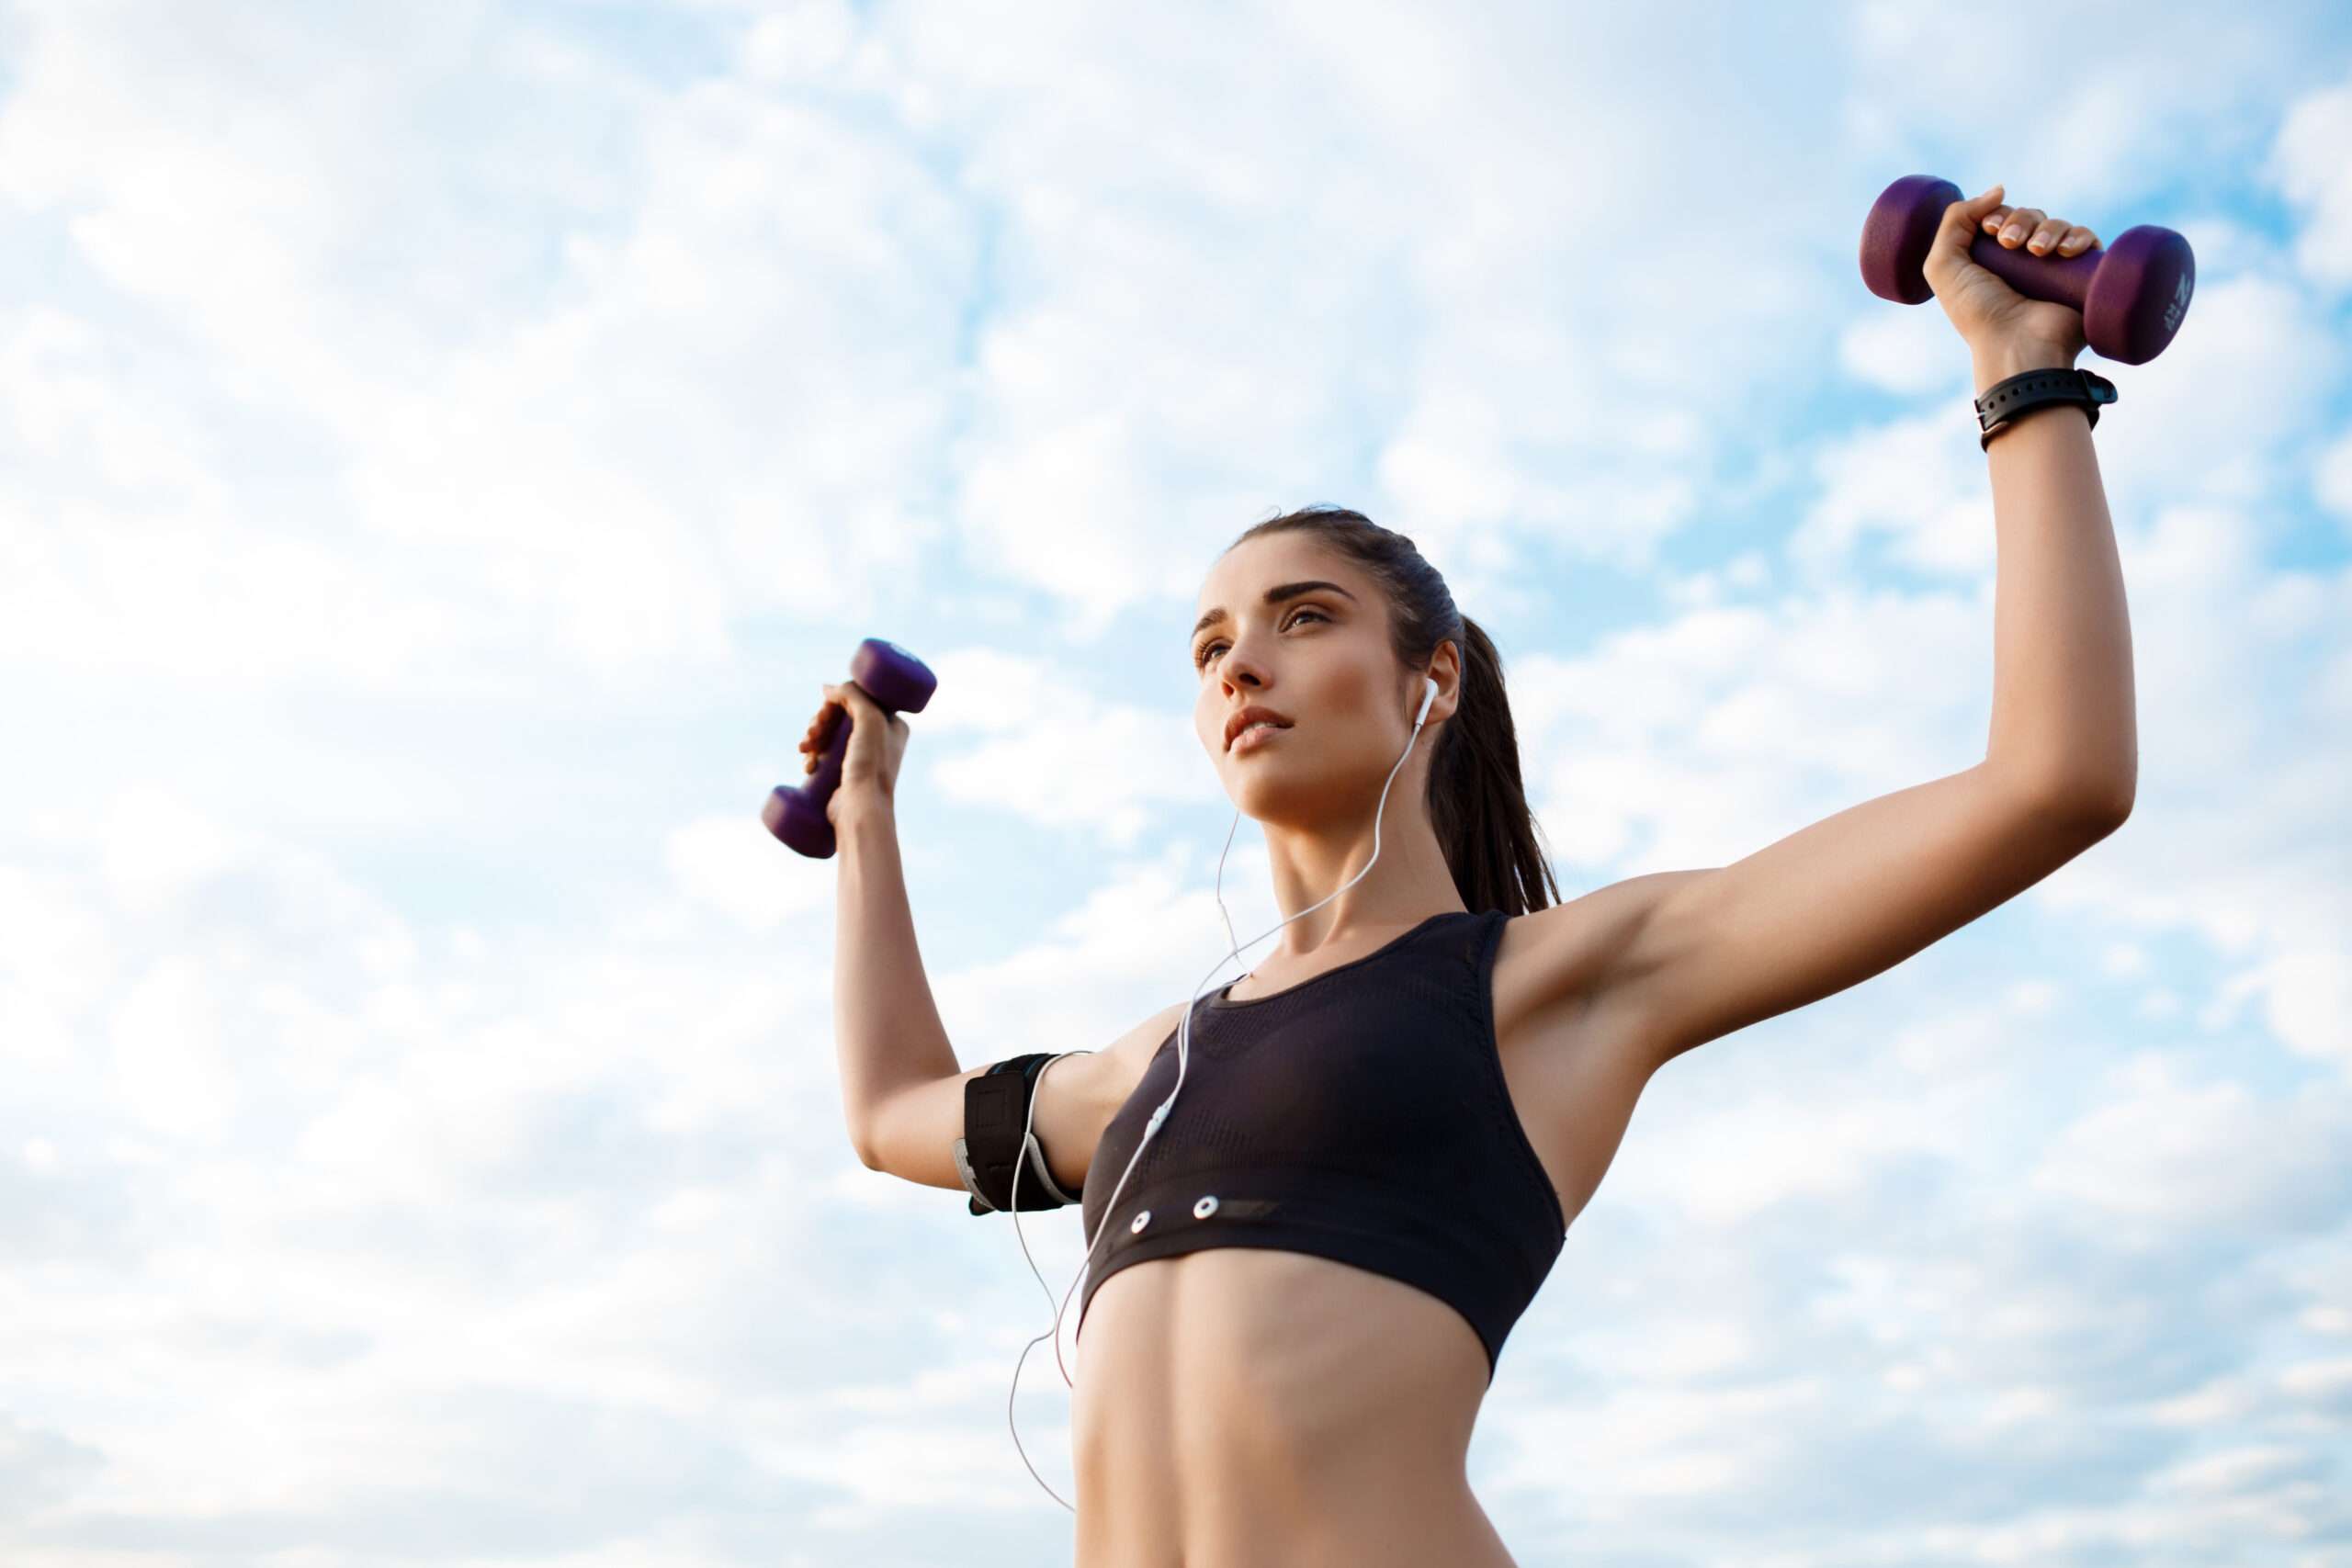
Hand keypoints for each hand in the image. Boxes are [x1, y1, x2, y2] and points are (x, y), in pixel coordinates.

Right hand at [798, 679, 909, 822]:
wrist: (861, 809)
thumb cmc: (871, 765)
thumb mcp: (869, 720)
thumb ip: (852, 695)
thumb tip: (827, 688)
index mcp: (892, 724)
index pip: (859, 699)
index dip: (836, 702)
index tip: (823, 713)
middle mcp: (879, 738)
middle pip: (840, 716)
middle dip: (820, 721)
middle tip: (812, 733)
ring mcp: (861, 756)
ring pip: (829, 734)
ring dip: (812, 737)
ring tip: (805, 750)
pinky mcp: (844, 773)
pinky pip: (824, 754)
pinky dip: (812, 756)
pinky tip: (808, 765)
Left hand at [1924, 183, 2101, 365]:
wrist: (2015, 345)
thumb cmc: (1977, 313)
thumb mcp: (1944, 265)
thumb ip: (1955, 221)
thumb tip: (1999, 190)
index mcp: (1993, 260)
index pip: (2004, 218)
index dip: (1998, 215)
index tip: (1991, 230)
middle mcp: (2025, 264)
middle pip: (2031, 217)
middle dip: (2020, 220)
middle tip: (2010, 244)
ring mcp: (2056, 270)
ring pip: (2059, 225)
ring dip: (2048, 229)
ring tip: (2037, 253)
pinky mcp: (2084, 277)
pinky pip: (2088, 241)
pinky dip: (2079, 237)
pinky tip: (2065, 251)